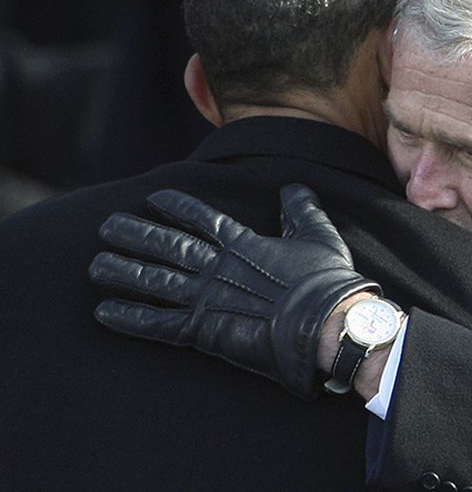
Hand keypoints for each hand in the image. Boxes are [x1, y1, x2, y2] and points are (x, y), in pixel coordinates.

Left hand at [89, 184, 379, 399]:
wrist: (326, 323)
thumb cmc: (327, 281)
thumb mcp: (318, 234)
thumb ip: (301, 209)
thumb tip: (294, 188)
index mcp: (243, 243)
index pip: (202, 219)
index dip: (177, 207)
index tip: (154, 198)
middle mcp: (218, 267)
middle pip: (168, 245)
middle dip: (136, 234)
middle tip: (107, 226)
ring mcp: (208, 298)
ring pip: (155, 280)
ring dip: (124, 271)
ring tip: (96, 264)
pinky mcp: (205, 331)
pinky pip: (160, 323)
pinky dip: (131, 318)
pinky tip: (105, 311)